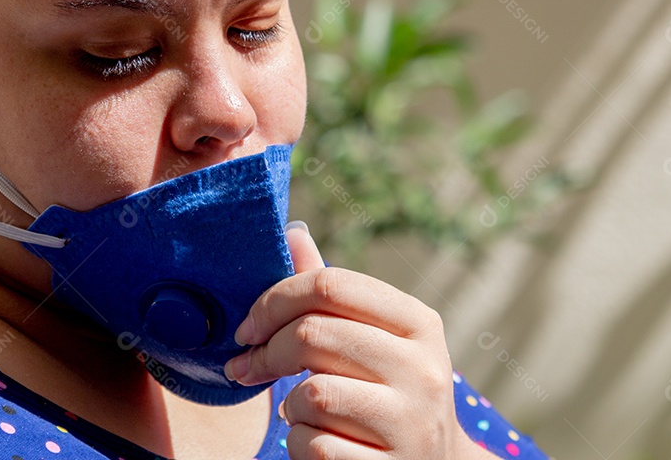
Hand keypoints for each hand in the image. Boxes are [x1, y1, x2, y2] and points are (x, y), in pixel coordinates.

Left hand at [223, 223, 492, 459]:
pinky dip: (299, 444)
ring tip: (302, 411)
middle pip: (312, 334)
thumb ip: (330, 294)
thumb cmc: (384, 394)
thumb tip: (291, 232)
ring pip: (312, 394)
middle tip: (245, 366)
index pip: (331, 285)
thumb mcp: (371, 340)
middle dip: (266, 352)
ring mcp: (413, 423)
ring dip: (290, 406)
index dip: (275, 299)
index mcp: (419, 323)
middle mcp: (425, 369)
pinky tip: (318, 442)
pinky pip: (313, 445)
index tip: (248, 326)